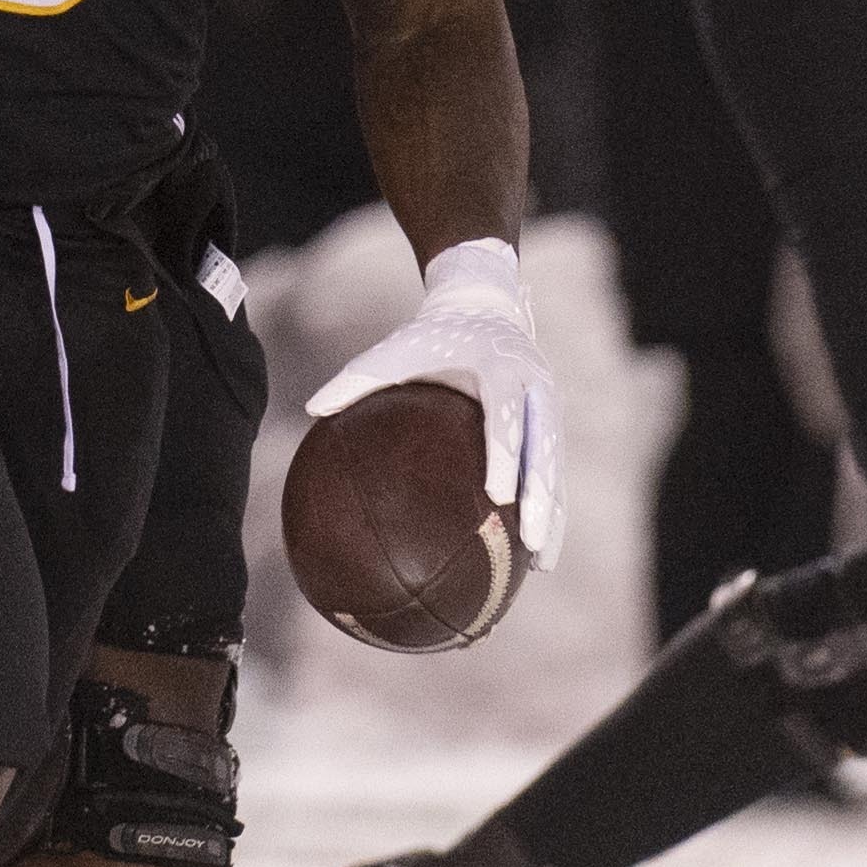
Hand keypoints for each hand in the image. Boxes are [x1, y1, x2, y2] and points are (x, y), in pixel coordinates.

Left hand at [307, 237, 563, 569]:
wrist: (483, 305)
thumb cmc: (432, 335)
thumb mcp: (396, 348)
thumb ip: (357, 377)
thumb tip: (312, 410)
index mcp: (500, 367)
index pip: (507, 413)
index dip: (507, 454)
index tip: (498, 494)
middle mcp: (533, 387)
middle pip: (544, 447)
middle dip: (540, 494)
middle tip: (528, 537)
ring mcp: (547, 406)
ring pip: (554, 466)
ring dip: (552, 512)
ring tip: (542, 561)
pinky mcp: (550, 424)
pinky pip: (553, 471)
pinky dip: (553, 509)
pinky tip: (540, 552)